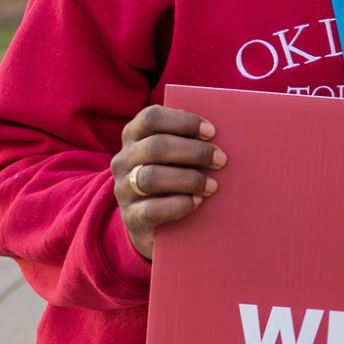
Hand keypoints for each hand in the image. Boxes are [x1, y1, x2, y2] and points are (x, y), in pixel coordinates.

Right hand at [111, 106, 226, 260]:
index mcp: (134, 136)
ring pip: (152, 177)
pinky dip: (178, 204)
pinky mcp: (130, 217)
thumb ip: (186, 140)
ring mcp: (123, 189)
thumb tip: (215, 134)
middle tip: (221, 160)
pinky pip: (151, 210)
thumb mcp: (173, 156)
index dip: (183, 122)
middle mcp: (123, 160)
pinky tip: (197, 202)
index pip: (151, 118)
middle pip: (156, 147)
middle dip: (194, 152)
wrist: (151, 225)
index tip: (211, 132)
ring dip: (189, 179)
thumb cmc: (171, 180)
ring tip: (212, 186)